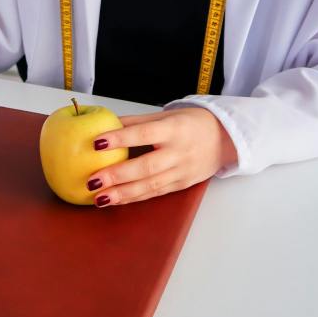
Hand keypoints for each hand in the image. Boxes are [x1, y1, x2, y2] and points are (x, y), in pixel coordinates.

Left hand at [86, 108, 236, 206]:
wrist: (225, 139)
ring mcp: (181, 171)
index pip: (145, 134)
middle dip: (117, 176)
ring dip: (122, 194)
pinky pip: (155, 193)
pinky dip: (134, 198)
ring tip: (99, 198)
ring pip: (150, 186)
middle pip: (146, 166)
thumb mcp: (166, 115)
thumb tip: (105, 124)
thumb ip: (136, 122)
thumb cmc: (191, 123)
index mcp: (174, 129)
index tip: (97, 142)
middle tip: (92, 181)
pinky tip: (115, 200)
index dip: (121, 139)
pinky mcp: (182, 185)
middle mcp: (179, 152)